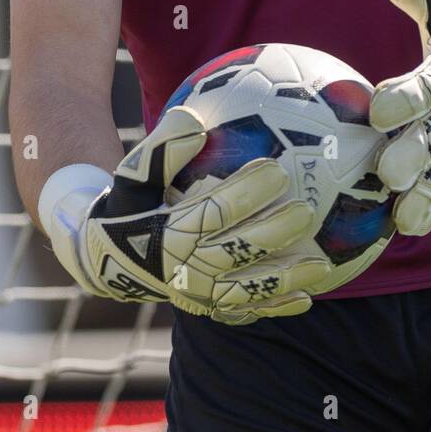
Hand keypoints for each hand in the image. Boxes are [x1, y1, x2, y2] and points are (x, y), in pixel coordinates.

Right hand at [40, 105, 331, 323]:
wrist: (108, 258)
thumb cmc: (129, 205)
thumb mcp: (133, 176)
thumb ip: (161, 149)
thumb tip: (193, 120)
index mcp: (168, 234)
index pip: (213, 212)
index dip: (246, 193)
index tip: (276, 168)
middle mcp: (184, 269)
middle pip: (236, 251)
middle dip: (273, 232)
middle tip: (307, 211)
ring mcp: (197, 294)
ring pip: (246, 289)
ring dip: (284, 278)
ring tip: (322, 264)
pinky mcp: (206, 308)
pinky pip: (243, 311)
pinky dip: (273, 307)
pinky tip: (306, 299)